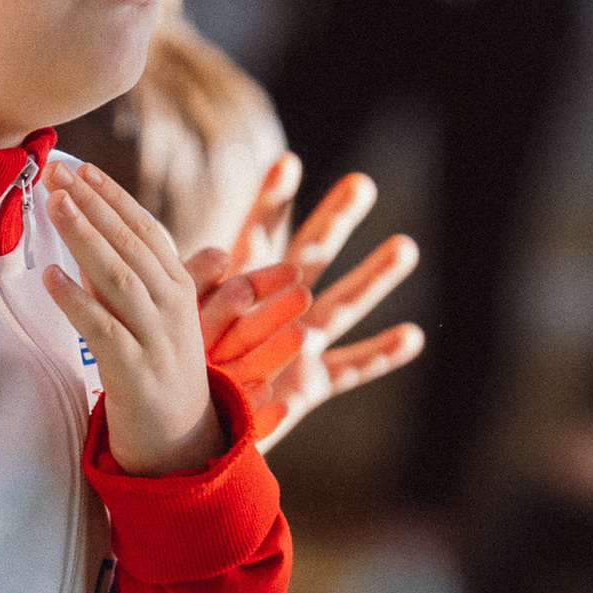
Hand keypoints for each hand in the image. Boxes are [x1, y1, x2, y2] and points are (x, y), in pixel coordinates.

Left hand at [43, 162, 220, 476]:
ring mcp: (157, 341)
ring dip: (84, 237)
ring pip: (118, 279)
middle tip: (56, 173)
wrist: (181, 446)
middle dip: (92, 205)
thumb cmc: (159, 372)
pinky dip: (77, 301)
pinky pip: (103, 331)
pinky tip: (50, 276)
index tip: (81, 168)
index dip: (113, 197)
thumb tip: (90, 232)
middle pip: (130, 246)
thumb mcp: (154, 318)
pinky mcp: (136, 375)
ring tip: (54, 205)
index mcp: (180, 289)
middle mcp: (173, 308)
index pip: (147, 230)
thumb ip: (128, 277)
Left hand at [190, 158, 422, 449]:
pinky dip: (380, 354)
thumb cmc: (180, 373)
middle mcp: (278, 308)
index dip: (270, 199)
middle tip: (362, 183)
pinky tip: (413, 337)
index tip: (286, 161)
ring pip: (343, 302)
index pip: (256, 233)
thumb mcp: (182, 326)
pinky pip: (352, 367)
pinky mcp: (311, 386)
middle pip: (312, 255)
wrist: (187, 432)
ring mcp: (301, 344)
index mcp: (241, 286)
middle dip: (335, 219)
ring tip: (406, 245)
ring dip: (374, 275)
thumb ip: (198, 291)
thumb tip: (216, 255)